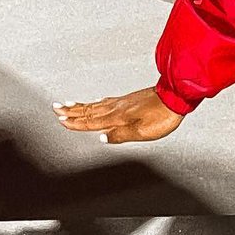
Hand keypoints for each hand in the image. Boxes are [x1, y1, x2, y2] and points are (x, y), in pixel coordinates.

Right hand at [53, 88, 183, 143]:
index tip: (61, 120)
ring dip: (82, 105)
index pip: (92, 121)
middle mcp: (118, 107)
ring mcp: (124, 102)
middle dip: (72, 111)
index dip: (76, 123)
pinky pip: (108, 101)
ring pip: (97, 104)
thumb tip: (102, 138)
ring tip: (70, 104)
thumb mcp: (142, 132)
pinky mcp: (132, 99)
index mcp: (118, 117)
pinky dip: (98, 102)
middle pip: (90, 110)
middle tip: (56, 108)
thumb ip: (121, 135)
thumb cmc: (162, 115)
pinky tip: (98, 101)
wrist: (177, 96)